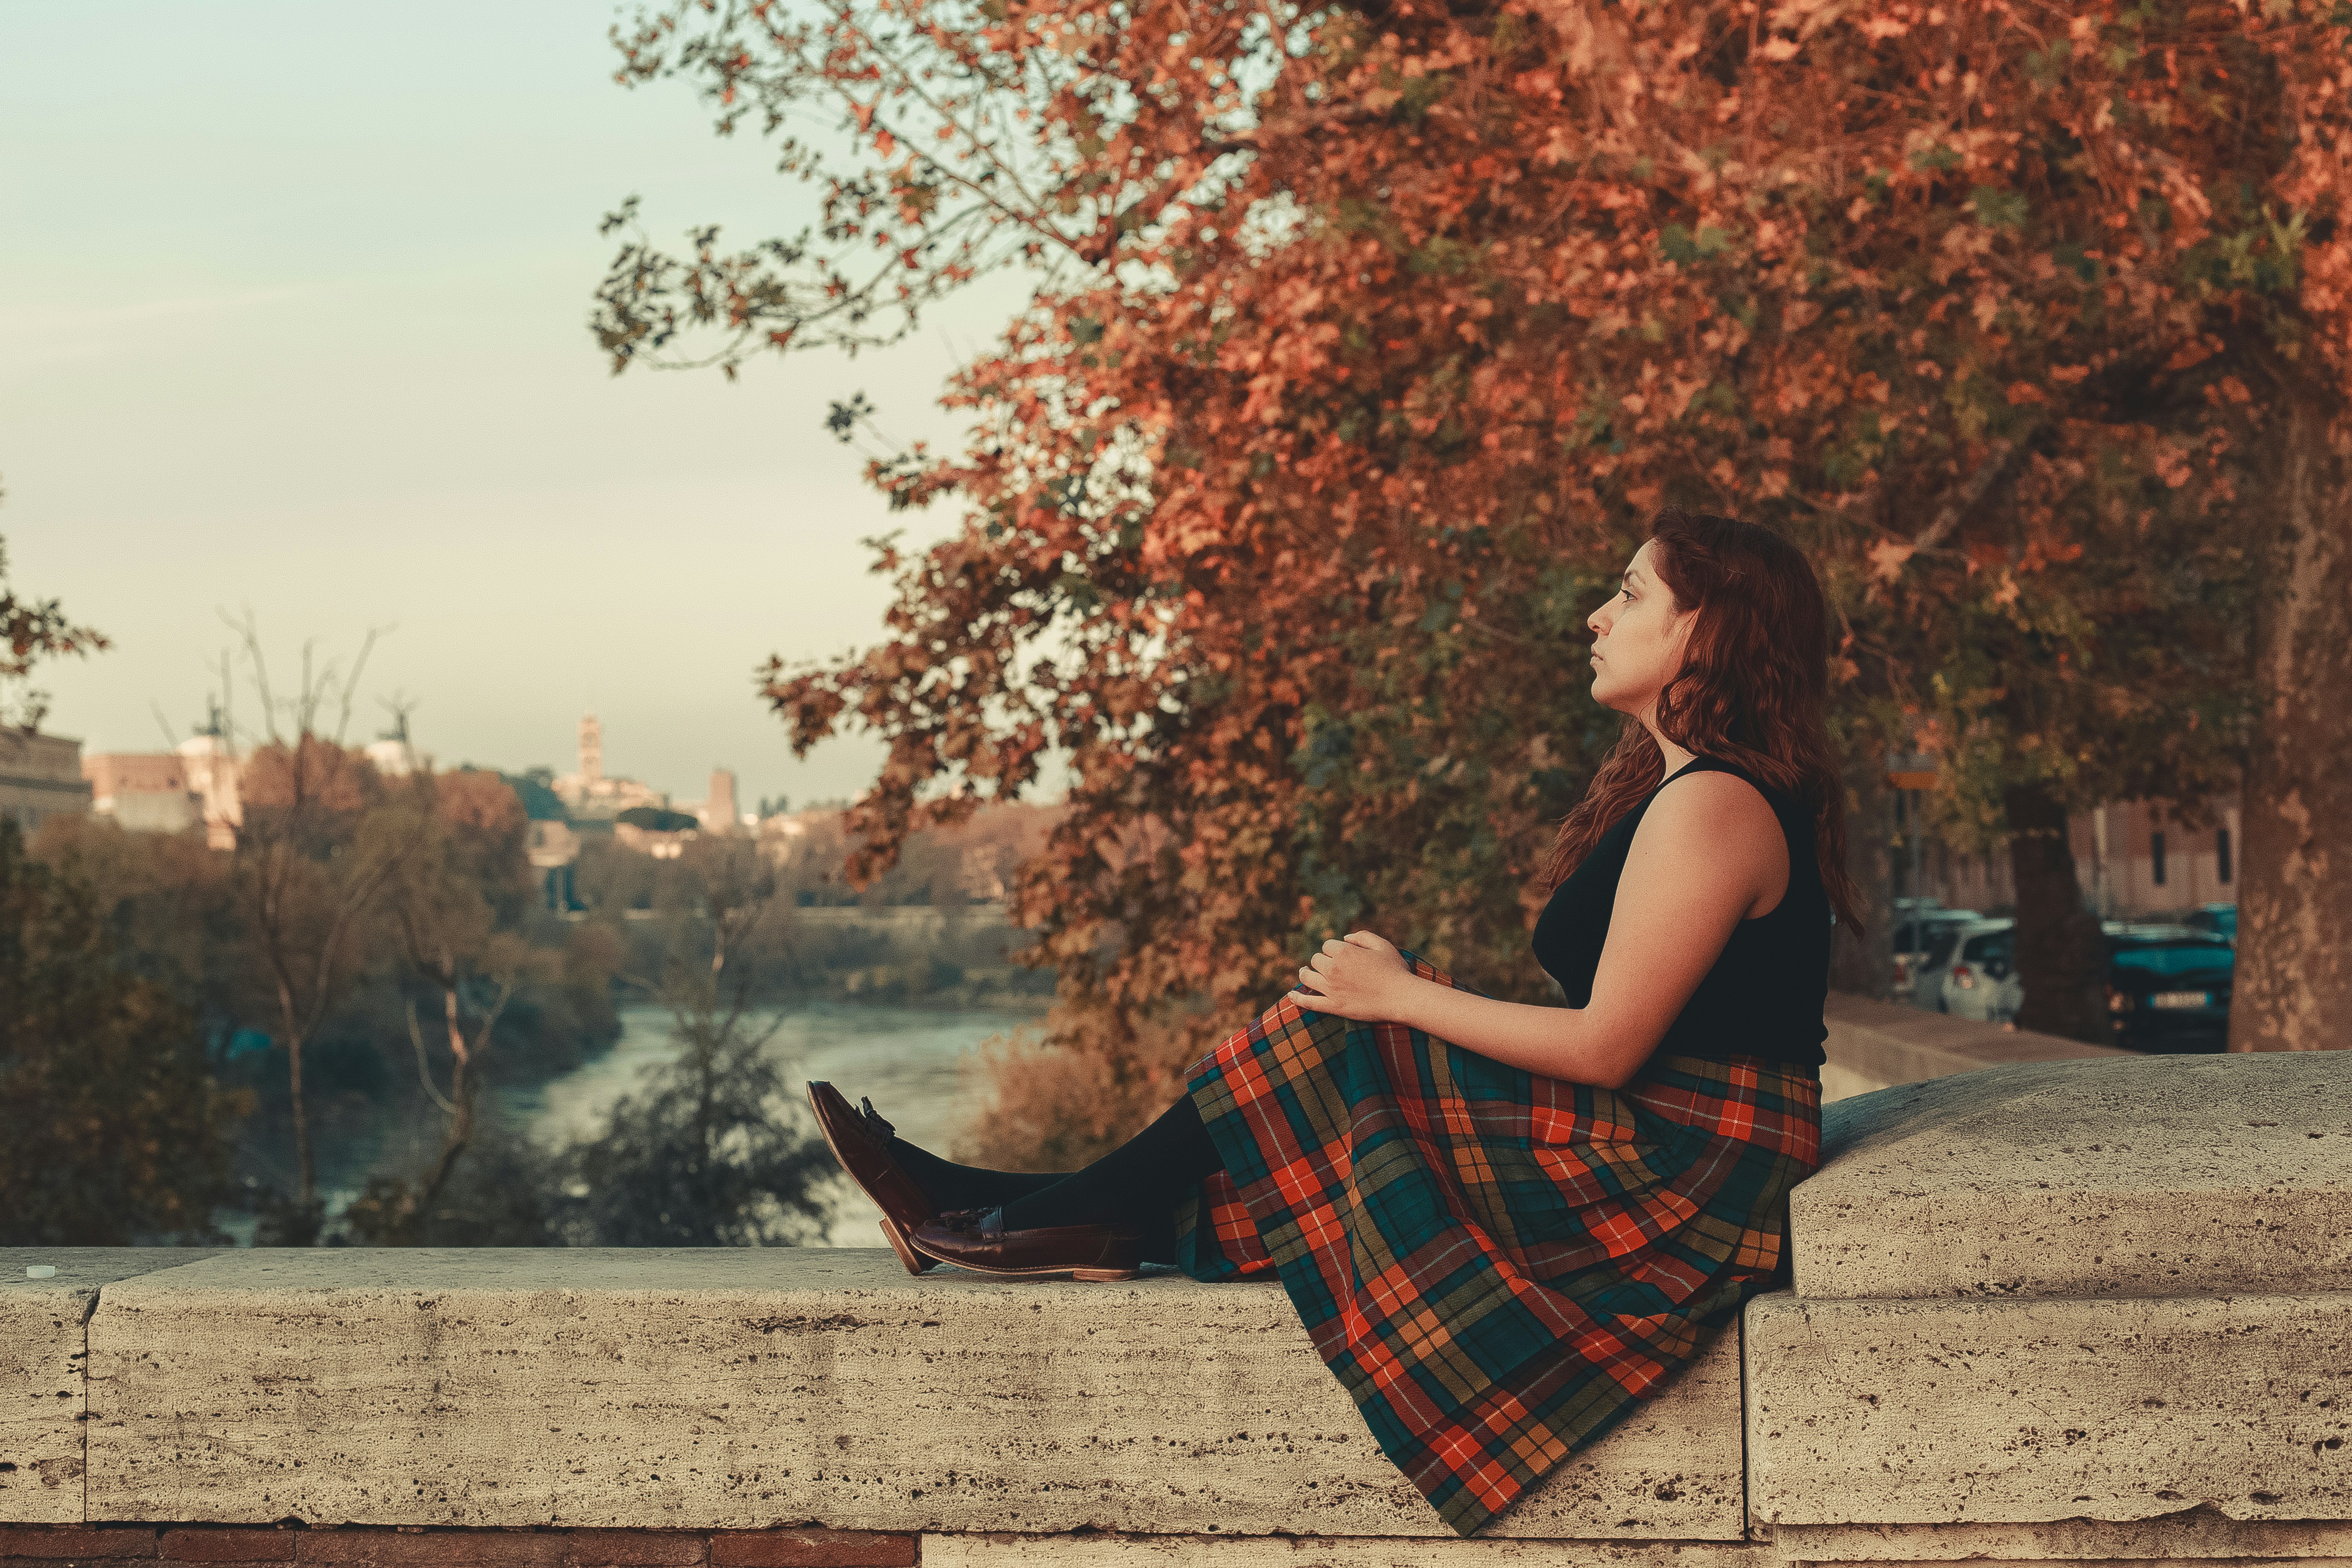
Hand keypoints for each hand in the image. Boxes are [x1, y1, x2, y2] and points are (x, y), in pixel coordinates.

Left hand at [1288, 930, 1412, 1020]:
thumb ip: (1361, 936)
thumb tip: (1344, 937)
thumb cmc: (1395, 970)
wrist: (1401, 997)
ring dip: (1305, 973)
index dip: (1335, 949)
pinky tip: (1291, 995)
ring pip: (1308, 977)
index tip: (1343, 954)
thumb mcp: (1382, 945)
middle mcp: (1332, 969)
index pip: (1327, 946)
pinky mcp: (1333, 1007)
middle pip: (1316, 960)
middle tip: (1332, 966)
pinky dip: (1297, 998)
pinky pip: (1309, 1002)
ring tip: (1304, 972)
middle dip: (1323, 960)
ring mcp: (1331, 989)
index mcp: (1343, 952)